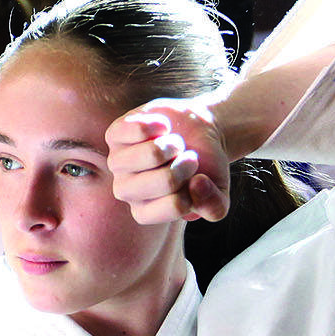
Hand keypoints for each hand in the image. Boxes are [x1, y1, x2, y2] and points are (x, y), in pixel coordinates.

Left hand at [105, 98, 231, 224]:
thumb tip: (196, 184)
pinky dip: (160, 124)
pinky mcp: (114, 135)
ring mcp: (117, 163)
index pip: (176, 206)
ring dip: (174, 144)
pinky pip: (137, 129)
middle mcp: (125, 192)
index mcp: (145, 211)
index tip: (196, 179)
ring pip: (152, 154)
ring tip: (174, 145)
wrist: (196, 130)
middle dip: (187, 164)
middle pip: (165, 180)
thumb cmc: (203, 167)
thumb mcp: (220, 194)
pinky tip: (162, 128)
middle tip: (187, 158)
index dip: (197, 188)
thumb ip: (214, 206)